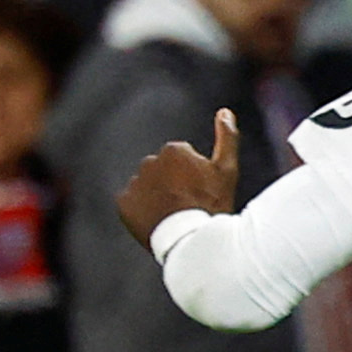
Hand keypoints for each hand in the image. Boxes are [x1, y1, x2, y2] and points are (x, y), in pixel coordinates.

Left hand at [116, 111, 240, 243]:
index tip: (202, 194)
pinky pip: (132, 204)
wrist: (193, 240)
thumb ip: (227, 138)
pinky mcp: (123, 202)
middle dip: (172, 185)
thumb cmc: (214, 205)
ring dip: (157, 198)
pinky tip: (158, 221)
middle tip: (189, 206)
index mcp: (174, 150)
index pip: (182, 161)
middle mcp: (150, 161)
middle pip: (162, 173)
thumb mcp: (227, 171)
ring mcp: (135, 182)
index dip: (195, 178)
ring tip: (174, 217)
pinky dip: (142, 211)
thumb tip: (225, 111)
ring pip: (147, 187)